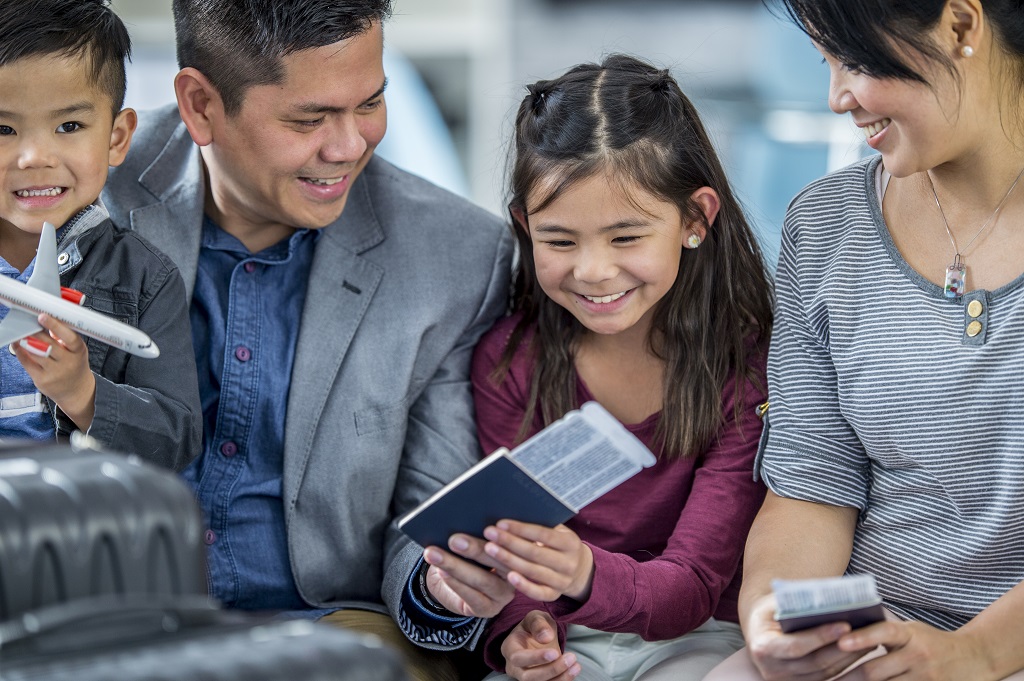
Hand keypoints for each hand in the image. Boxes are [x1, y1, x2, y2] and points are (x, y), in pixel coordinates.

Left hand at [16, 314, 94, 429]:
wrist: (76, 390)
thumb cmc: (74, 365)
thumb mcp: (75, 351)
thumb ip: (62, 338)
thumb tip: (43, 322)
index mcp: (79, 351)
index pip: (69, 337)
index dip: (55, 326)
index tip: (42, 316)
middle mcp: (69, 362)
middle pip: (48, 344)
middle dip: (35, 332)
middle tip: (26, 323)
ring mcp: (55, 373)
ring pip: (36, 353)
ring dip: (25, 341)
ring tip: (20, 333)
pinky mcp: (43, 380)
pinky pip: (27, 363)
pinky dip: (20, 352)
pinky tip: (18, 345)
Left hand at [422, 533, 514, 616]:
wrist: (452, 584)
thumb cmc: (467, 556)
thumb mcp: (477, 543)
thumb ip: (481, 536)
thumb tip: (470, 523)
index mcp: (520, 553)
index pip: (514, 545)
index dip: (502, 537)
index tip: (487, 527)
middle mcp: (517, 575)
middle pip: (499, 562)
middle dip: (475, 549)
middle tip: (454, 539)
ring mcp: (504, 595)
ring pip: (483, 580)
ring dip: (456, 566)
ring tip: (436, 555)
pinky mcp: (488, 609)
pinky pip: (473, 597)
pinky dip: (456, 583)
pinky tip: (442, 572)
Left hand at [482, 521, 593, 601]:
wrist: (580, 570)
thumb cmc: (559, 544)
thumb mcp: (558, 532)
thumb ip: (542, 525)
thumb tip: (512, 514)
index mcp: (571, 543)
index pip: (544, 534)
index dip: (521, 529)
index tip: (500, 523)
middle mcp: (568, 563)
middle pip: (535, 553)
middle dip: (509, 542)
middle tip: (489, 533)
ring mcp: (562, 581)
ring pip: (533, 571)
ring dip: (509, 560)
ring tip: (489, 549)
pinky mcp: (555, 595)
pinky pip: (538, 593)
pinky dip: (524, 586)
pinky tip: (508, 576)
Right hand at [502, 610, 579, 680]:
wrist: (540, 636)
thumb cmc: (535, 626)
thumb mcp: (535, 617)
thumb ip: (539, 624)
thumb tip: (546, 637)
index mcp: (509, 648)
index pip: (518, 658)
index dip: (535, 658)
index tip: (555, 653)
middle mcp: (514, 667)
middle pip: (528, 677)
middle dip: (551, 670)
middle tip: (570, 658)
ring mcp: (525, 677)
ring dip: (559, 678)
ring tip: (575, 665)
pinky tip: (574, 670)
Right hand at [746, 593, 868, 680]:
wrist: (760, 630)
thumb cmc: (771, 611)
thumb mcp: (777, 602)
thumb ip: (797, 604)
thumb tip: (830, 600)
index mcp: (762, 647)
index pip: (796, 646)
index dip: (821, 637)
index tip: (845, 625)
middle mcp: (772, 670)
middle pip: (815, 663)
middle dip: (842, 648)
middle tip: (866, 633)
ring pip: (825, 673)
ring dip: (849, 658)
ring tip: (870, 640)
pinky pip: (828, 678)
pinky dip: (845, 665)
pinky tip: (860, 652)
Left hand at [835, 620, 991, 680]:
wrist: (974, 658)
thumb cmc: (931, 642)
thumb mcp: (911, 630)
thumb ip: (884, 631)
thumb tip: (843, 629)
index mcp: (910, 634)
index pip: (884, 632)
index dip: (862, 638)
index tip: (839, 642)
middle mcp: (918, 655)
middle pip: (876, 670)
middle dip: (848, 677)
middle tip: (826, 680)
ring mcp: (926, 678)